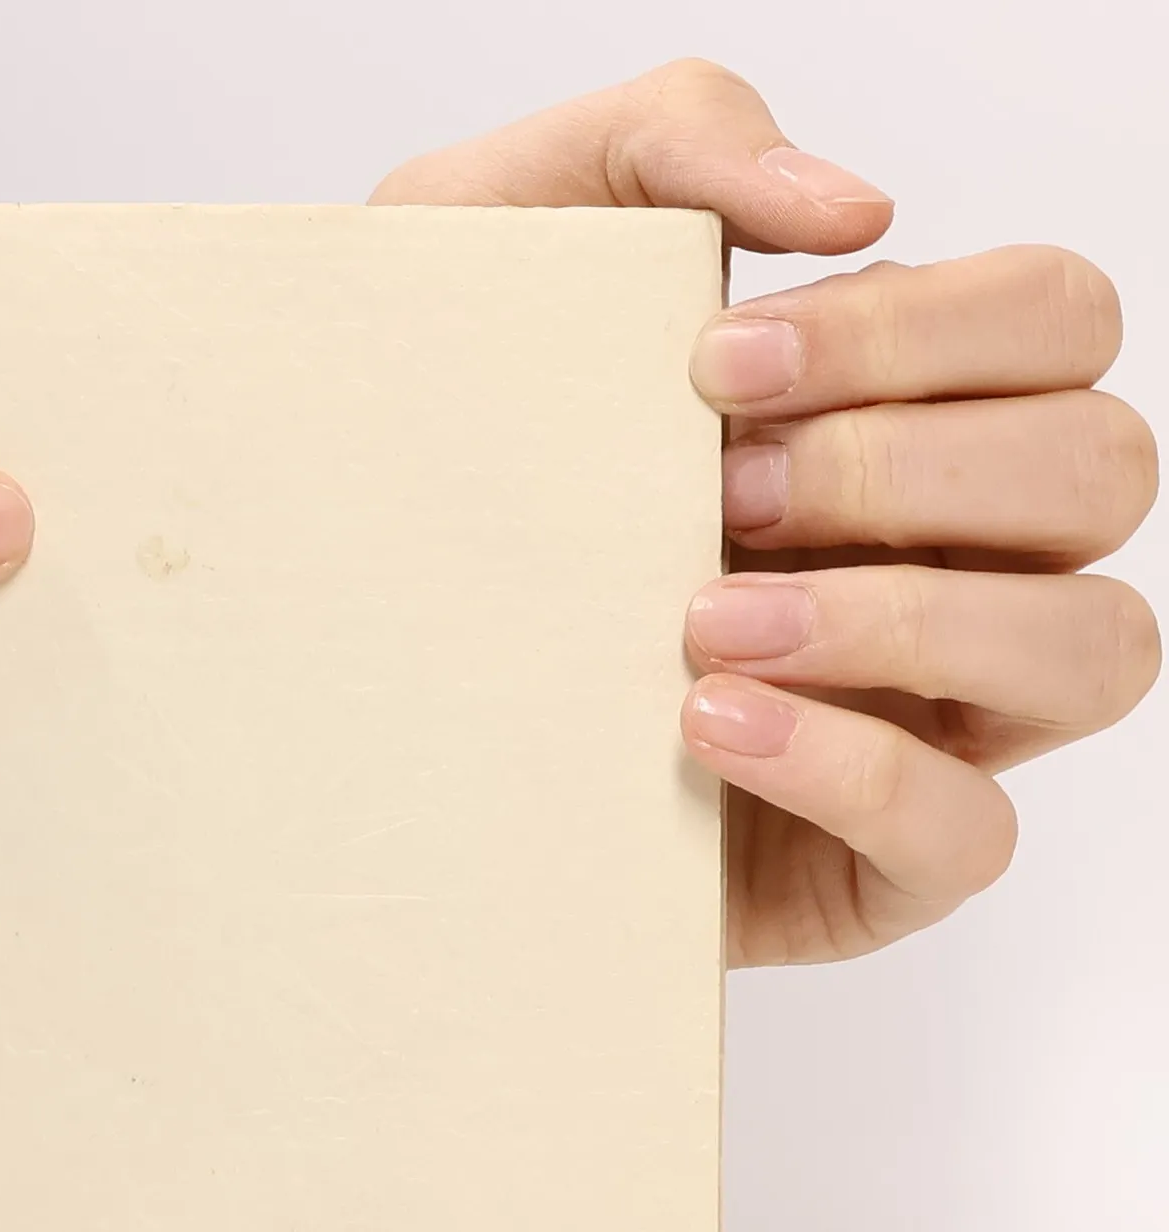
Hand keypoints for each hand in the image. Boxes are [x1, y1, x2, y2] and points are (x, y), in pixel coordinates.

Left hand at [375, 60, 1159, 964]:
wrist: (359, 672)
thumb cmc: (446, 462)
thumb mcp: (498, 247)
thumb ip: (668, 146)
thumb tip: (855, 205)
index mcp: (901, 412)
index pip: (1050, 325)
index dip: (920, 330)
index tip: (717, 365)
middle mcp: (951, 553)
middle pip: (1096, 469)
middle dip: (903, 467)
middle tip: (716, 495)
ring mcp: (931, 714)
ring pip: (1091, 646)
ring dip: (902, 616)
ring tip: (703, 623)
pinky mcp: (874, 862)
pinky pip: (968, 830)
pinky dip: (855, 769)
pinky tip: (706, 725)